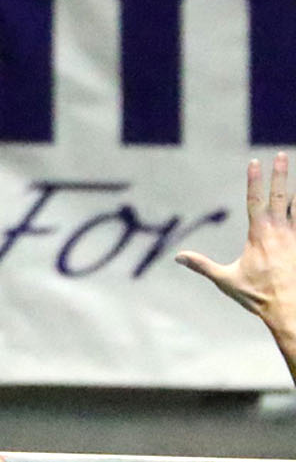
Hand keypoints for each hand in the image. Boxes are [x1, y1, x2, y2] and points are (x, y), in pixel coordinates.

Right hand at [176, 153, 295, 330]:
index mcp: (259, 234)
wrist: (289, 307)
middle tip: (282, 154)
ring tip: (295, 177)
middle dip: (280, 174)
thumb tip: (178, 257)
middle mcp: (280, 231)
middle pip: (281, 195)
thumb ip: (202, 265)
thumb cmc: (257, 295)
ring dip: (295, 190)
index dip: (254, 180)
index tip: (255, 162)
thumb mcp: (225, 280)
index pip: (255, 200)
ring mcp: (295, 237)